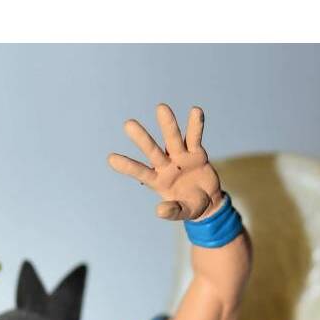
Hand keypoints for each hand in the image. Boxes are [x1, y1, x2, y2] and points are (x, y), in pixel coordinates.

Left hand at [108, 103, 222, 221]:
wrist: (209, 200)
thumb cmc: (190, 206)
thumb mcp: (183, 212)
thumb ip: (172, 211)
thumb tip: (159, 211)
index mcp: (158, 181)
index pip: (140, 172)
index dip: (127, 166)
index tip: (110, 159)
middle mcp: (166, 165)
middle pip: (152, 151)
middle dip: (142, 139)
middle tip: (128, 124)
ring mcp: (180, 157)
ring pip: (173, 139)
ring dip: (168, 125)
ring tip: (161, 108)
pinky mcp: (196, 153)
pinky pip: (195, 137)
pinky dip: (196, 125)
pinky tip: (196, 110)